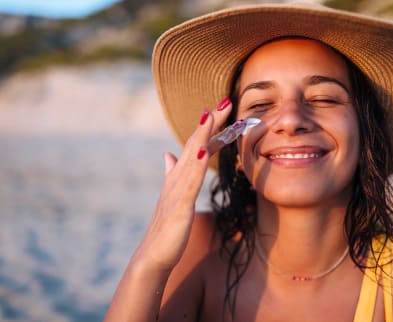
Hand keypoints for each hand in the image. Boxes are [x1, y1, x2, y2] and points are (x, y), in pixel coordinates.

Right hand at [133, 98, 231, 270]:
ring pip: (191, 156)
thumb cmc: (166, 229)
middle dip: (210, 122)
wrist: (153, 256)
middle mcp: (176, 178)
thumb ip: (172, 174)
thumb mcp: (172, 198)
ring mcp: (177, 190)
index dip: (209, 128)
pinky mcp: (179, 205)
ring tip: (214, 114)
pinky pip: (189, 180)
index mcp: (178, 177)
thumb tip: (168, 155)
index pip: (196, 145)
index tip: (222, 109)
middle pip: (195, 143)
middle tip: (225, 101)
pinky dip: (195, 163)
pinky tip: (202, 148)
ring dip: (203, 134)